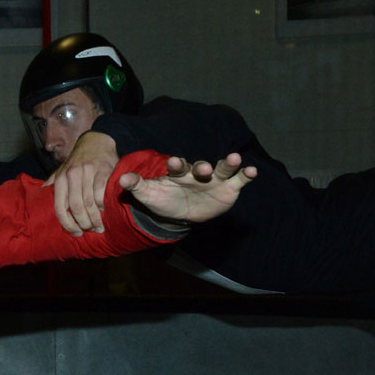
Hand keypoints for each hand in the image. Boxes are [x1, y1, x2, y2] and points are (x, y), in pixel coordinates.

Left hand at [49, 131, 117, 235]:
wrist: (96, 141)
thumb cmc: (77, 161)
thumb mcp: (61, 171)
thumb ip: (52, 185)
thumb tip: (37, 200)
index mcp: (60, 179)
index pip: (60, 208)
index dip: (67, 224)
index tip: (76, 233)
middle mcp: (72, 176)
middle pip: (76, 208)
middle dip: (84, 223)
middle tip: (90, 230)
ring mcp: (88, 173)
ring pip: (90, 203)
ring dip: (95, 219)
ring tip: (99, 227)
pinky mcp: (103, 170)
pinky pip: (102, 193)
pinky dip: (103, 205)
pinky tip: (104, 211)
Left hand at [120, 153, 255, 223]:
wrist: (180, 214)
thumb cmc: (164, 201)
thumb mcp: (149, 195)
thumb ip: (137, 186)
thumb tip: (121, 180)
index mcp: (178, 174)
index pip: (177, 167)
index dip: (176, 165)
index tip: (173, 163)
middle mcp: (198, 173)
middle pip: (202, 167)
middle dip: (203, 167)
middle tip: (204, 169)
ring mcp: (215, 180)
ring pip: (222, 168)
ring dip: (229, 164)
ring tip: (235, 159)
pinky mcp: (229, 188)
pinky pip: (238, 179)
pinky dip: (246, 174)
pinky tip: (252, 171)